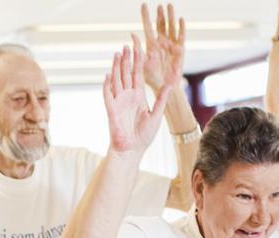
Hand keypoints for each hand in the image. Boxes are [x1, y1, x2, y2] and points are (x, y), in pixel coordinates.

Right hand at [104, 36, 171, 156]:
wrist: (132, 150)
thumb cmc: (144, 137)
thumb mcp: (156, 115)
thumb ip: (161, 99)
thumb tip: (170, 85)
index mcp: (138, 96)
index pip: (137, 74)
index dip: (138, 61)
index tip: (138, 47)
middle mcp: (127, 96)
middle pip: (126, 73)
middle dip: (126, 59)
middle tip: (126, 45)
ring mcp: (119, 102)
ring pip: (116, 80)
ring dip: (116, 67)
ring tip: (117, 53)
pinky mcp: (111, 110)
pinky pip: (108, 95)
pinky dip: (107, 85)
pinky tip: (108, 75)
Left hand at [141, 4, 185, 93]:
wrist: (164, 88)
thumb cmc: (151, 78)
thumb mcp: (142, 63)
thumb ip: (138, 49)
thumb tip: (132, 34)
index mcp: (151, 45)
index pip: (148, 27)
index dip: (145, 16)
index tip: (143, 5)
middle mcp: (161, 42)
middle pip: (161, 25)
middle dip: (160, 15)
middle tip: (159, 5)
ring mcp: (171, 45)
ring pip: (171, 27)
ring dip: (170, 17)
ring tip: (168, 6)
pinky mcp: (180, 50)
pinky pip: (181, 36)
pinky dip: (181, 28)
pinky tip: (180, 19)